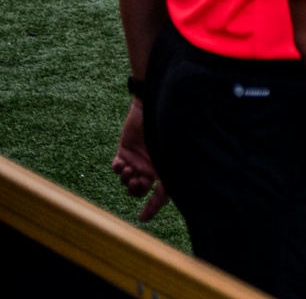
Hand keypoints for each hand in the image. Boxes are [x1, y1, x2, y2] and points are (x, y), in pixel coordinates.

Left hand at [111, 101, 170, 220]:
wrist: (153, 104)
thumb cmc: (166, 126)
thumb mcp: (171, 152)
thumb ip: (169, 174)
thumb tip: (168, 195)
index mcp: (166, 169)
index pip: (162, 195)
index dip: (153, 208)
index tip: (143, 218)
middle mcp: (151, 167)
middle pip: (140, 190)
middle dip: (135, 190)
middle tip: (135, 181)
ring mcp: (138, 160)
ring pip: (127, 181)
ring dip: (125, 179)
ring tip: (126, 170)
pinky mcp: (125, 152)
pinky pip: (117, 167)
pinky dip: (116, 169)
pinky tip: (120, 164)